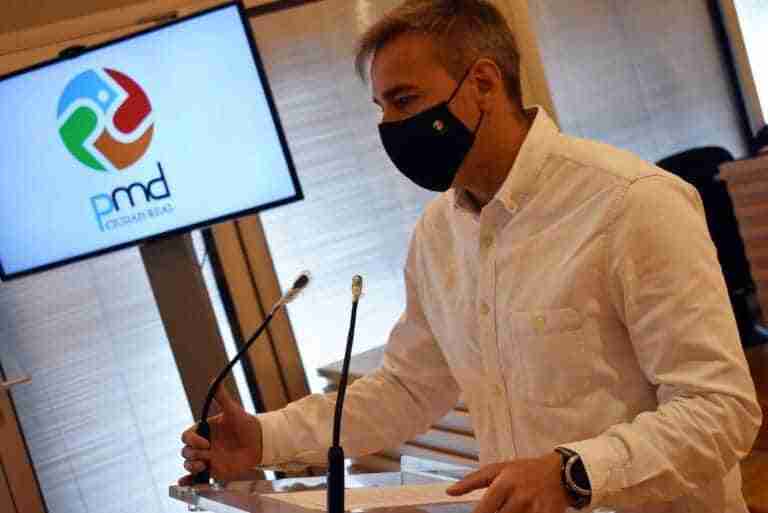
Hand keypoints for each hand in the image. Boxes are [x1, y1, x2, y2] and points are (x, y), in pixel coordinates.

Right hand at [178, 387, 262, 484]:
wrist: (260, 442)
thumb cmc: (245, 425)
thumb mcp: (233, 410)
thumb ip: (222, 397)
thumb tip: (214, 380)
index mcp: (203, 430)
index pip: (187, 436)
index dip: (192, 440)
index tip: (205, 442)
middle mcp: (202, 445)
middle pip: (185, 451)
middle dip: (191, 454)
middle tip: (206, 453)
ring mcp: (207, 458)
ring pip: (189, 464)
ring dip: (191, 466)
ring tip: (203, 465)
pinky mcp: (213, 470)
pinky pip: (195, 478)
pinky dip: (187, 482)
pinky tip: (184, 484)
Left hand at [446, 453, 568, 512]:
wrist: (560, 472)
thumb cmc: (525, 470)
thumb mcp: (498, 469)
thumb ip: (472, 481)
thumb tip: (450, 491)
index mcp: (505, 482)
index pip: (485, 508)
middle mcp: (520, 495)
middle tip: (502, 509)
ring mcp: (535, 507)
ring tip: (512, 509)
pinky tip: (523, 512)